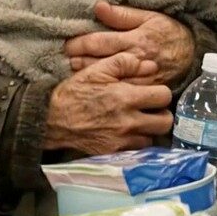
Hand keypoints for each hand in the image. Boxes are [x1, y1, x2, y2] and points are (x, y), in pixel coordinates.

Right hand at [44, 58, 172, 152]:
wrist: (51, 119)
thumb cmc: (75, 92)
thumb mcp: (97, 70)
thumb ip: (125, 62)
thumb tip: (150, 65)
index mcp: (126, 97)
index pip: (164, 96)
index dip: (161, 92)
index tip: (152, 92)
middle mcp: (128, 121)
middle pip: (165, 122)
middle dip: (161, 114)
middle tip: (151, 109)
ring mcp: (121, 140)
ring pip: (153, 138)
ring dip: (149, 130)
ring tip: (140, 122)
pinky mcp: (113, 153)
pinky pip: (137, 151)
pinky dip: (136, 143)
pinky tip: (128, 134)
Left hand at [65, 1, 194, 87]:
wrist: (194, 54)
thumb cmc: (169, 32)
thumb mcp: (150, 17)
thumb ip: (122, 14)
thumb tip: (98, 6)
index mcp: (134, 40)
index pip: (98, 42)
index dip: (78, 44)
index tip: (65, 45)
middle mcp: (134, 61)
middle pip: (97, 63)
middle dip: (76, 61)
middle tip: (63, 60)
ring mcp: (138, 79)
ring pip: (105, 81)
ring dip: (86, 77)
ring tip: (72, 73)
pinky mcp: (143, 91)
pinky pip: (119, 92)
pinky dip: (104, 89)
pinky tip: (92, 88)